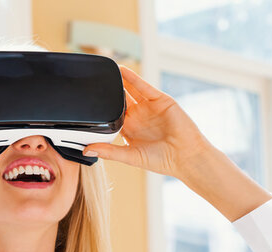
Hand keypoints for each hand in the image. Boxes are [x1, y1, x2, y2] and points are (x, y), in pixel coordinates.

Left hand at [84, 66, 271, 220]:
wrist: (186, 156)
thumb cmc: (161, 161)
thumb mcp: (130, 156)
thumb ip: (108, 151)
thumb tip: (86, 151)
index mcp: (130, 131)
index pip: (111, 116)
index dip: (101, 109)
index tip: (86, 102)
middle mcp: (139, 117)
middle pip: (120, 100)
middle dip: (108, 92)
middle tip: (92, 82)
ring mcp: (149, 108)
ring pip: (130, 91)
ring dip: (118, 81)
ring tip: (104, 71)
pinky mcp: (160, 100)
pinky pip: (144, 86)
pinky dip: (133, 78)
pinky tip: (121, 70)